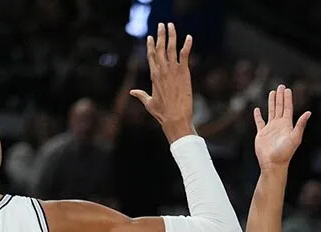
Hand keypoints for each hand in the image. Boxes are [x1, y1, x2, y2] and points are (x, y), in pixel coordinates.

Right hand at [129, 23, 194, 142]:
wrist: (175, 118)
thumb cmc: (162, 113)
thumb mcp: (149, 103)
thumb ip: (140, 95)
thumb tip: (131, 92)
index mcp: (153, 76)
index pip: (151, 56)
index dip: (151, 45)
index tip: (150, 37)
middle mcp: (162, 70)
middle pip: (160, 48)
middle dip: (160, 35)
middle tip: (161, 24)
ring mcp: (173, 70)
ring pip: (171, 48)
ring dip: (171, 35)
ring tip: (171, 25)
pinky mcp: (184, 72)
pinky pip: (185, 55)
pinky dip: (187, 45)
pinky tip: (189, 37)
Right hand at [252, 85, 310, 169]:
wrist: (273, 164)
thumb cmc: (285, 153)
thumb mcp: (295, 138)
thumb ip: (301, 125)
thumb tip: (308, 112)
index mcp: (287, 125)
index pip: (287, 108)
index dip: (288, 99)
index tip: (287, 89)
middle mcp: (279, 125)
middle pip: (280, 107)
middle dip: (280, 97)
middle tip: (281, 86)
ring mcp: (270, 129)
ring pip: (271, 112)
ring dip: (272, 102)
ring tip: (272, 92)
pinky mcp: (261, 134)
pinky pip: (259, 122)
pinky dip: (257, 116)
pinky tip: (257, 110)